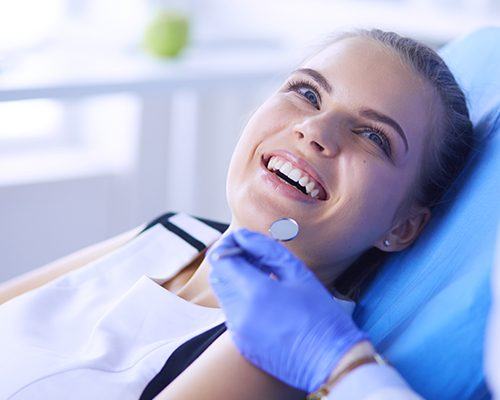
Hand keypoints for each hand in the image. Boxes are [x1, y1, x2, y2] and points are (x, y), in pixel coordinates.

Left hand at [207, 228, 367, 392]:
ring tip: (265, 277)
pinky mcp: (241, 344)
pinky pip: (232, 313)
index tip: (242, 241)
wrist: (331, 362)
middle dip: (231, 262)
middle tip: (255, 257)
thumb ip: (266, 250)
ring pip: (224, 294)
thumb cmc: (321, 315)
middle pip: (218, 276)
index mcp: (255, 292)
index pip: (221, 259)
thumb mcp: (298, 274)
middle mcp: (239, 313)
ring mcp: (238, 331)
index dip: (227, 245)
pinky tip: (267, 300)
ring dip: (236, 280)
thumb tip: (244, 236)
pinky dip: (242, 300)